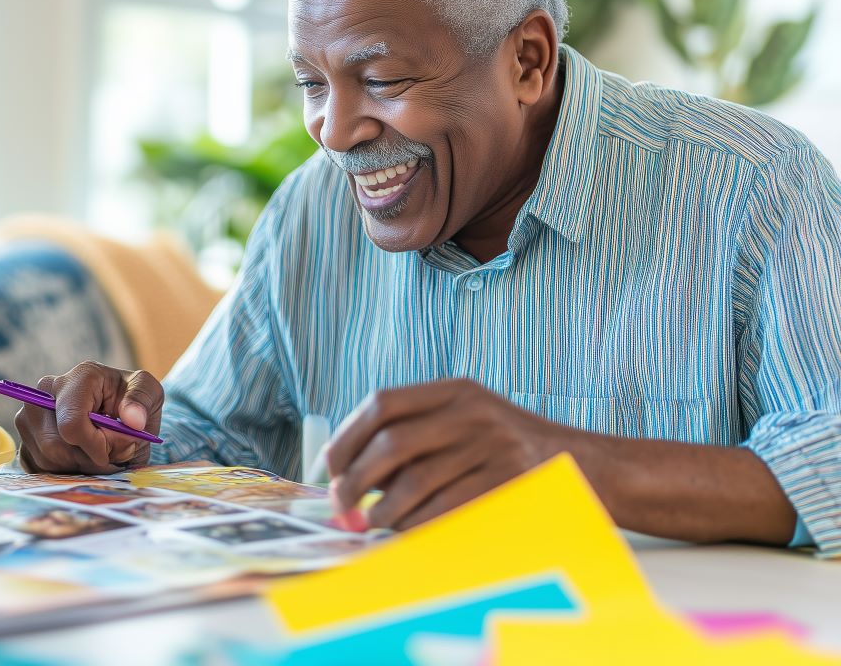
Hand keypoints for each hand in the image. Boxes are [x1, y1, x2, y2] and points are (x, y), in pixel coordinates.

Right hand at [15, 361, 163, 473]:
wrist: (116, 409)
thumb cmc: (131, 400)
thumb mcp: (148, 392)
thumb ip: (142, 403)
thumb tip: (133, 420)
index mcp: (79, 378)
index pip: (71, 424)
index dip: (95, 447)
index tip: (115, 451)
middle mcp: (45, 392)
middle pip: (54, 446)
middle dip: (88, 461)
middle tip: (111, 456)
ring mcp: (29, 415)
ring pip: (46, 459)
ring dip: (78, 468)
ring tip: (98, 456)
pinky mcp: (25, 438)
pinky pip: (37, 467)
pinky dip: (63, 473)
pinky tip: (80, 460)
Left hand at [325, 379, 567, 530]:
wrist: (589, 465)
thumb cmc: (513, 449)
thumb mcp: (469, 420)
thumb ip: (417, 434)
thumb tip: (349, 471)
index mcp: (455, 391)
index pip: (383, 403)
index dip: (348, 436)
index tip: (331, 466)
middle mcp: (472, 412)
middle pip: (392, 443)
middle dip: (356, 480)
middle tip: (342, 505)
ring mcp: (492, 446)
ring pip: (415, 481)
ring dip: (384, 510)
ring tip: (374, 523)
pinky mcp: (507, 482)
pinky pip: (445, 508)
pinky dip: (417, 523)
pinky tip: (408, 530)